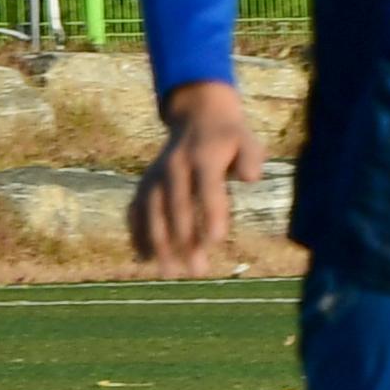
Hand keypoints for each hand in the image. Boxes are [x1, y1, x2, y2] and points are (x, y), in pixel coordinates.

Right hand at [127, 81, 260, 274]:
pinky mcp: (145, 183)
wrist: (197, 116)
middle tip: (196, 270)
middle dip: (185, 240)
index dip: (212, 214)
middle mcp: (173, 167)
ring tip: (168, 273)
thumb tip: (253, 178)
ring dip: (158, 244)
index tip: (216, 241)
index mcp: (202, 157)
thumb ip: (251, 158)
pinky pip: (136, 210)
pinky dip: (137, 232)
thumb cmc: (230, 137)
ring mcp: (155, 176)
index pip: (207, 188)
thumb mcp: (248, 140)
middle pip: (177, 206)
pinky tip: (144, 258)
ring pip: (152, 212)